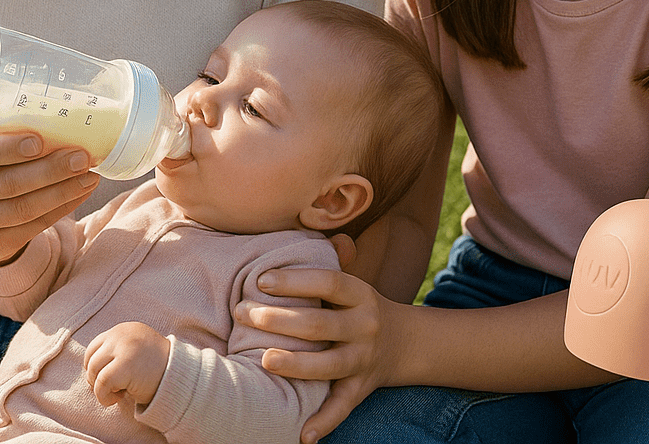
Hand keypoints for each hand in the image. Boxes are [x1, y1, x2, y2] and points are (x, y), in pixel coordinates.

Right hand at [0, 132, 99, 263]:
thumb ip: (22, 132)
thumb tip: (72, 124)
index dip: (7, 148)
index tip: (39, 141)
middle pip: (7, 183)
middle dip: (49, 170)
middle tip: (82, 158)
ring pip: (22, 209)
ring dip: (61, 192)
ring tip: (89, 177)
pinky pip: (32, 227)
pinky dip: (62, 208)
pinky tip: (81, 193)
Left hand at [84, 322, 170, 407]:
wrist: (178, 376)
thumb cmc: (155, 368)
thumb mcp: (135, 349)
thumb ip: (116, 350)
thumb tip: (90, 367)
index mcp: (124, 329)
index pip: (94, 346)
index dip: (95, 366)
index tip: (106, 379)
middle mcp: (122, 334)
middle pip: (91, 359)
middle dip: (96, 378)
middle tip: (112, 388)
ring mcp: (123, 348)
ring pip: (94, 372)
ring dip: (101, 389)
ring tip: (118, 392)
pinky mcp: (125, 365)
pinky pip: (101, 384)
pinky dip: (105, 397)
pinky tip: (120, 397)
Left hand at [236, 266, 398, 442]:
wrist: (405, 343)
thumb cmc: (359, 307)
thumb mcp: (352, 283)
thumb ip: (328, 261)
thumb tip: (300, 226)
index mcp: (360, 294)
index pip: (328, 282)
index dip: (296, 280)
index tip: (261, 280)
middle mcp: (365, 325)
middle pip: (321, 323)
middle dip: (279, 319)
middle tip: (243, 313)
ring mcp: (364, 359)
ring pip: (329, 365)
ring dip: (295, 364)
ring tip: (263, 360)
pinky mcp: (361, 388)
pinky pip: (342, 407)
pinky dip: (323, 422)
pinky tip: (301, 434)